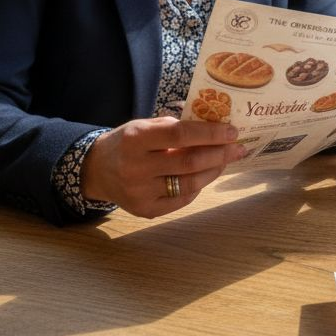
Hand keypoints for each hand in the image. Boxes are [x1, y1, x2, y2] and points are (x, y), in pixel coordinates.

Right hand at [81, 117, 244, 217]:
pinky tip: (205, 175)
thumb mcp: (143, 125)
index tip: (232, 131)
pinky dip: (198, 186)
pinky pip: (181, 199)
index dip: (210, 133)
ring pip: (189, 183)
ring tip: (226, 160)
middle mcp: (136, 166)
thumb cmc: (127, 143)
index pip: (180, 134)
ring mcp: (140, 192)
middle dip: (220, 154)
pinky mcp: (145, 210)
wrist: (97, 170)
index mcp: (135, 138)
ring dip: (214, 171)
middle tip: (238, 148)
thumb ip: (175, 126)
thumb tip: (215, 125)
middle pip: (189, 162)